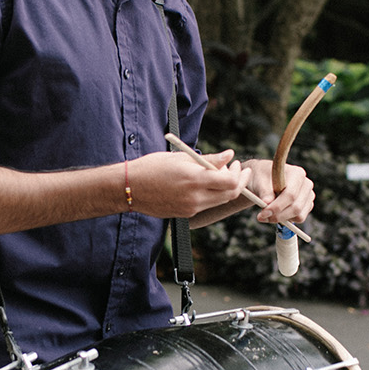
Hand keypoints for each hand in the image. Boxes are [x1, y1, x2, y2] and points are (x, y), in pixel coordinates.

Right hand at [126, 149, 248, 218]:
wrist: (129, 188)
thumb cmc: (153, 167)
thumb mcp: (182, 158)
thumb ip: (209, 159)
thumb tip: (229, 155)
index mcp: (195, 180)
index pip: (231, 182)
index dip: (238, 174)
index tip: (237, 164)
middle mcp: (195, 198)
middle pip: (229, 195)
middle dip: (238, 182)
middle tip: (237, 170)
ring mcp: (191, 208)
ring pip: (219, 201)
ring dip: (225, 189)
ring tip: (219, 174)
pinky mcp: (185, 214)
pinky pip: (205, 205)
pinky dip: (211, 194)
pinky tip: (204, 184)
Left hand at [239, 158, 314, 225]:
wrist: (265, 180)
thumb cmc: (262, 178)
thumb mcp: (260, 181)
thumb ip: (264, 191)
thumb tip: (267, 202)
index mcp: (297, 174)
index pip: (290, 194)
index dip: (277, 206)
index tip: (264, 213)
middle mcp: (306, 185)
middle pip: (296, 207)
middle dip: (278, 216)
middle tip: (262, 217)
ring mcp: (308, 196)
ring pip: (299, 216)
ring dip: (281, 219)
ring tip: (267, 215)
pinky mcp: (307, 206)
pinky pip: (299, 218)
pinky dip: (286, 220)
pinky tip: (275, 213)